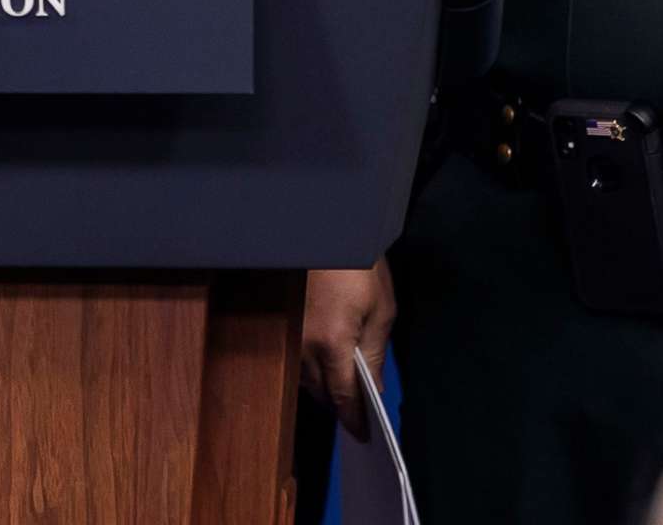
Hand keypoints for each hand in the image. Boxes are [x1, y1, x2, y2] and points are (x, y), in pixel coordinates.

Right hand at [300, 258, 394, 437]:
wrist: (325, 228)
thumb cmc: (359, 266)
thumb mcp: (380, 310)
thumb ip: (375, 355)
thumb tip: (373, 390)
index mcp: (333, 343)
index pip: (342, 397)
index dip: (353, 419)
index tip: (361, 435)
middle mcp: (304, 345)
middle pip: (320, 392)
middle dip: (339, 404)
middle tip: (359, 409)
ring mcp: (289, 334)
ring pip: (304, 378)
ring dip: (323, 386)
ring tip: (343, 386)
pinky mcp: (282, 323)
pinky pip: (295, 358)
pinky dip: (310, 368)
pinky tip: (324, 362)